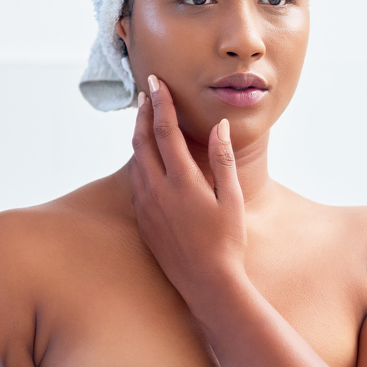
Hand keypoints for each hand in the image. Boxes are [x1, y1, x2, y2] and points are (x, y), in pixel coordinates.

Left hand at [129, 74, 247, 306]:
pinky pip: (136, 182)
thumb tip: (219, 127)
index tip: (156, 82)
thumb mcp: (231, 198)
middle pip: (141, 141)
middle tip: (146, 93)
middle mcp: (158, 191)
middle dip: (143, 113)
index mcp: (182, 182)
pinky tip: (146, 158)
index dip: (160, 103)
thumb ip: (223, 159)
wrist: (207, 284)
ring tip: (145, 119)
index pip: (165, 131)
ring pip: (135, 161)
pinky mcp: (143, 221)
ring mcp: (147, 207)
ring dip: (138, 136)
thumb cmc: (227, 242)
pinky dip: (139, 161)